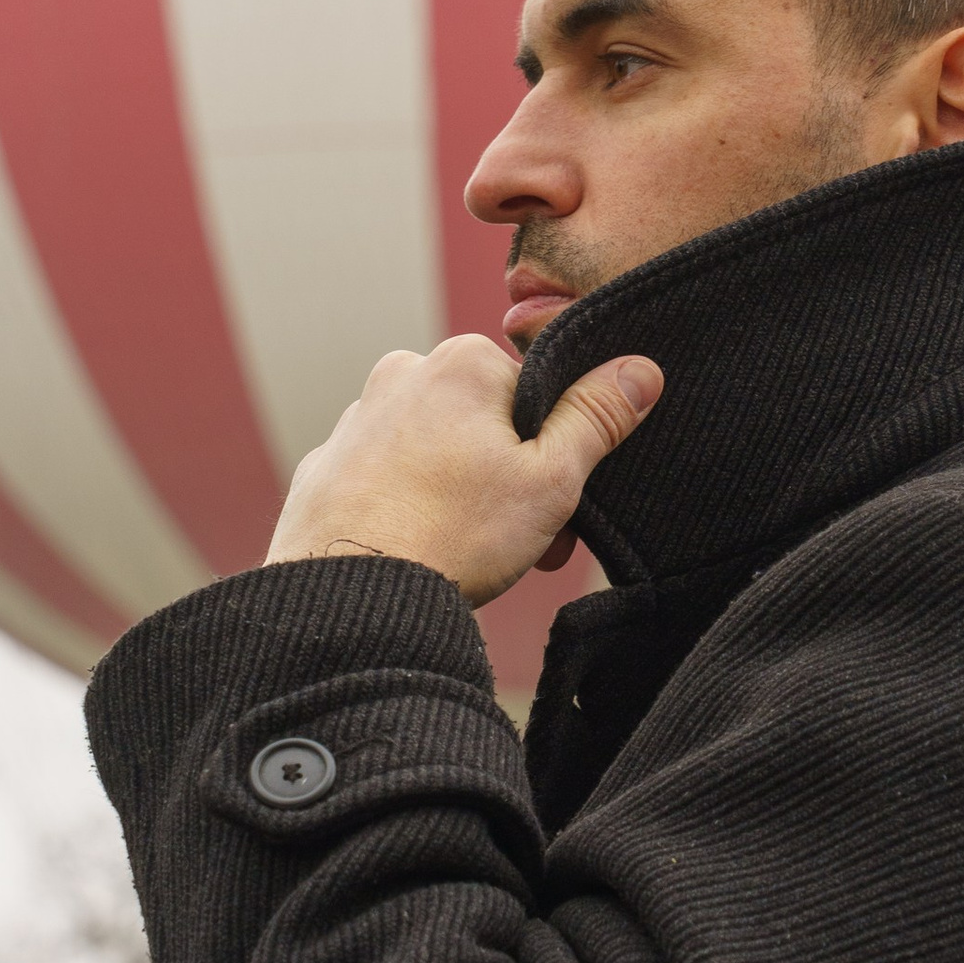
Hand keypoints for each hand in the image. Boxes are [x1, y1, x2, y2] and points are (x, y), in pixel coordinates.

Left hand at [265, 336, 662, 607]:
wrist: (353, 597)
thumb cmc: (456, 534)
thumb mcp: (551, 479)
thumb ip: (595, 418)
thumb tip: (639, 368)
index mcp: (460, 364)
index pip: (531, 396)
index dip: (554, 454)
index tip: (559, 507)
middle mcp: (400, 377)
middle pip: (481, 424)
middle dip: (509, 480)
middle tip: (523, 544)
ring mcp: (354, 423)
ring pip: (433, 453)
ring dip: (461, 496)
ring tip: (471, 556)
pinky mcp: (324, 470)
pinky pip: (385, 482)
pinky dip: (407, 510)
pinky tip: (418, 552)